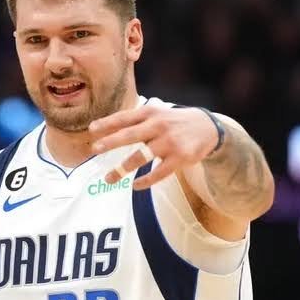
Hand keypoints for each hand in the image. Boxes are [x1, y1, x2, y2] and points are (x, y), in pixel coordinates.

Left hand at [88, 105, 219, 189]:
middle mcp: (159, 126)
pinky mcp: (180, 158)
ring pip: (141, 157)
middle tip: (95, 149)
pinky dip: (145, 181)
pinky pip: (159, 173)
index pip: (125, 118)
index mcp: (150, 113)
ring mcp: (169, 142)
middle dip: (111, 142)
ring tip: (109, 178)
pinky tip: (135, 185)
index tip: (91, 130)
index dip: (108, 123)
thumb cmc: (173, 122)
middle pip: (130, 135)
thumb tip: (103, 129)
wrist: (208, 127)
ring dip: (123, 168)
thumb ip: (135, 120)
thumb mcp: (156, 114)